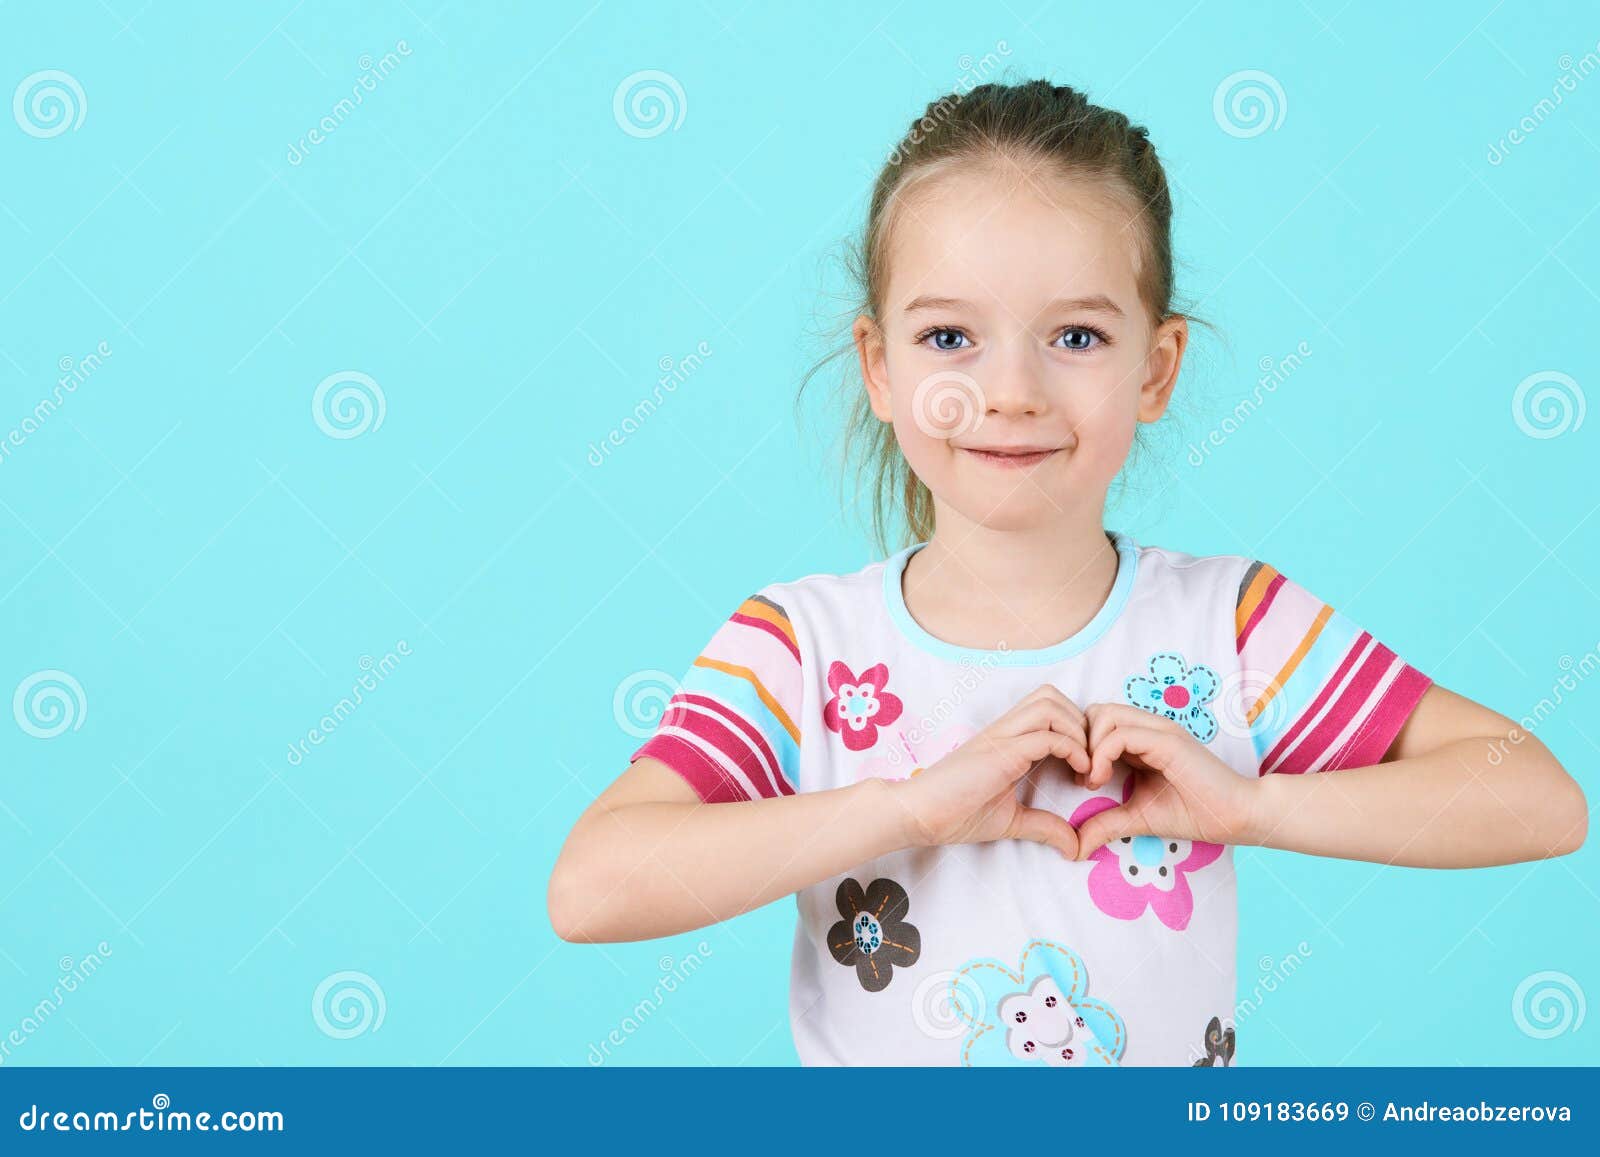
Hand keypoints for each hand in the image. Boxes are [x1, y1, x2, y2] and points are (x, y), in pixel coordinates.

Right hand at [888, 685, 1090, 858]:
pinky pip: (1048, 736)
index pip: (1048, 708)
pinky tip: (1078, 774)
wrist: (919, 814)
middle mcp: (1005, 729)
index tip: (1085, 768)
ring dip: (1077, 731)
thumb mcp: (1011, 821)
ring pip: (1050, 705)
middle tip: (1089, 760)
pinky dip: (1072, 749)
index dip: (1075, 730)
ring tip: (1084, 765)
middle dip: (1079, 722)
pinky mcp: (1001, 752)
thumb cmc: (956, 814)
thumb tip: (1075, 847)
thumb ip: (1044, 827)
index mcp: (1006, 739)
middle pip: (1051, 695)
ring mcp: (1002, 737)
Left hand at [1073, 703, 1261, 858]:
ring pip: (1103, 715)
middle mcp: (1148, 727)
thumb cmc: (1193, 813)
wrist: (1236, 816)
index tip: (1080, 782)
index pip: (1096, 723)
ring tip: (1093, 780)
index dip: (1080, 747)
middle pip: (1095, 712)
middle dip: (1079, 742)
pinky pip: (1120, 734)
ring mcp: (1158, 729)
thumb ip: (1106, 824)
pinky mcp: (1166, 740)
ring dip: (1088, 747)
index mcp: (1141, 740)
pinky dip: (1101, 754)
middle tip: (1082, 778)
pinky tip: (1101, 780)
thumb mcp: (1138, 818)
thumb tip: (1074, 848)